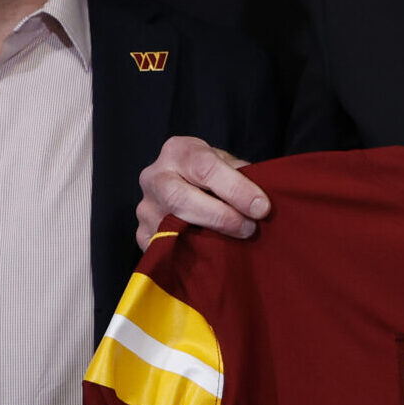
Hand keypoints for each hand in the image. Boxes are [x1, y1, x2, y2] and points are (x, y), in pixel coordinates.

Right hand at [135, 135, 266, 247]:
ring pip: (170, 227)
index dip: (235, 189)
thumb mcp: (227, 165)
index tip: (261, 207)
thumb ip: (241, 178)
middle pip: (180, 198)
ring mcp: (145, 207)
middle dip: (220, 216)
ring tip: (236, 242)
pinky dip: (191, 253)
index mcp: (178, 151)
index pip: (204, 168)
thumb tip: (259, 204)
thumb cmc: (212, 174)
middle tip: (249, 228)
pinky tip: (213, 253)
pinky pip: (165, 248)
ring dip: (207, 238)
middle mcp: (154, 177)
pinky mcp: (143, 234)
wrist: (184, 184)